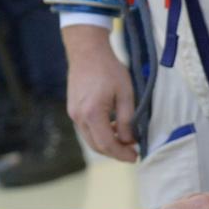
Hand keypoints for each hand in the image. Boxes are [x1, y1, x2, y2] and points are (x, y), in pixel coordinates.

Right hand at [63, 24, 136, 161]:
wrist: (87, 51)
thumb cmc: (109, 69)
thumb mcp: (125, 93)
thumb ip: (127, 119)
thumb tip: (130, 140)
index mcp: (92, 113)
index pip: (107, 144)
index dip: (122, 154)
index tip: (135, 157)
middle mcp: (79, 117)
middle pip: (97, 146)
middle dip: (115, 152)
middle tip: (132, 152)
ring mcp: (73, 114)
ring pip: (91, 139)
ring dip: (107, 144)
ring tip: (125, 140)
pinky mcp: (72, 110)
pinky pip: (86, 129)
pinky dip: (100, 134)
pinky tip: (113, 128)